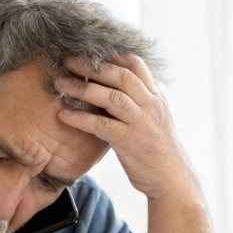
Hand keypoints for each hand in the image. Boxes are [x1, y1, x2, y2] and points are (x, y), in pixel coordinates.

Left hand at [55, 55, 195, 199]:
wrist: (172, 180)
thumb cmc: (158, 152)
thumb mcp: (155, 121)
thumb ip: (139, 104)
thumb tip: (117, 91)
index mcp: (156, 98)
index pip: (136, 65)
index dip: (112, 55)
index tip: (91, 51)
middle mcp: (151, 106)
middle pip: (121, 76)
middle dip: (93, 66)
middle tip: (68, 60)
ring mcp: (141, 123)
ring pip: (111, 97)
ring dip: (83, 88)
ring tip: (60, 84)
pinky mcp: (130, 142)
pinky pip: (101, 125)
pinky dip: (80, 118)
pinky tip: (63, 115)